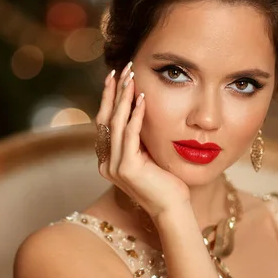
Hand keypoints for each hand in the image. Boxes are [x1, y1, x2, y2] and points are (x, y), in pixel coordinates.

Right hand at [95, 62, 189, 219]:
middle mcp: (106, 163)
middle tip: (122, 68)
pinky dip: (136, 114)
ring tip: (131, 77)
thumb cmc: (166, 182)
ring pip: (115, 123)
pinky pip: (130, 134)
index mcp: (108, 160)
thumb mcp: (148, 154)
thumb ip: (139, 137)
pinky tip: (142, 97)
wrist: (173, 209)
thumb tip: (139, 108)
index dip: (108, 98)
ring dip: (123, 97)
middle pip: (105, 118)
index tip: (115, 77)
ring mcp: (114, 167)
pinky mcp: (127, 168)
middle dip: (113, 91)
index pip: (104, 122)